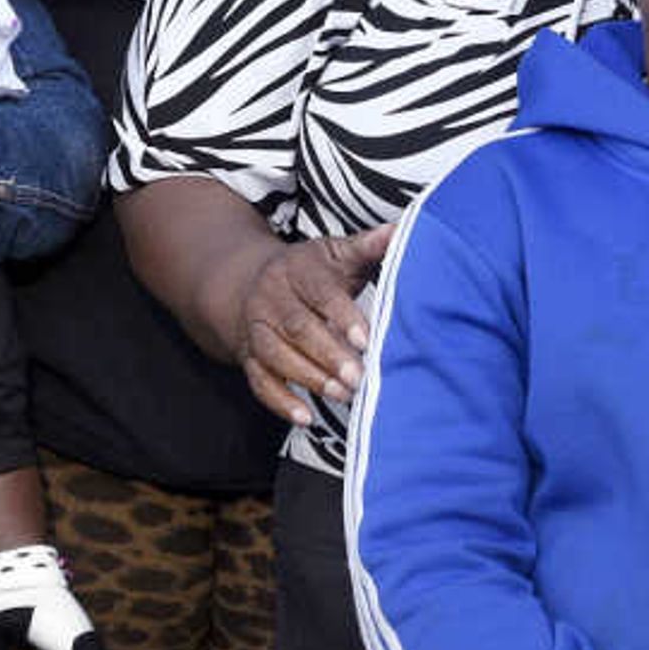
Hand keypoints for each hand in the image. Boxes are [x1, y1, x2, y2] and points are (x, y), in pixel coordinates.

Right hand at [232, 224, 387, 421]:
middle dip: (329, 354)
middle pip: (298, 328)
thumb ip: (367, 246)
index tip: (366, 339)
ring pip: (277, 356)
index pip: (320, 293)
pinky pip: (259, 382)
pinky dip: (280, 402)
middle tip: (359, 377)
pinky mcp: (249, 357)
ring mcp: (257, 329)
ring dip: (309, 378)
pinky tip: (306, 417)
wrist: (251, 283)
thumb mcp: (335, 253)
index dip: (342, 316)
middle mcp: (270, 299)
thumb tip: (399, 232)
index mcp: (296, 270)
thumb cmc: (310, 272)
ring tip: (342, 394)